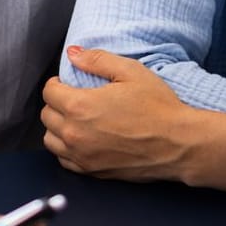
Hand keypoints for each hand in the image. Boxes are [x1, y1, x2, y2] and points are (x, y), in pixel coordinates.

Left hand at [43, 48, 225, 194]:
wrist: (179, 144)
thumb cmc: (158, 106)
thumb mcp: (131, 71)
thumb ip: (97, 60)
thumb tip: (73, 53)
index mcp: (80, 106)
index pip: (49, 92)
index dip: (57, 83)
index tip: (67, 82)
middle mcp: (74, 133)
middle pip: (47, 116)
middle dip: (57, 103)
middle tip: (74, 98)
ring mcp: (82, 156)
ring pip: (51, 140)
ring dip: (58, 127)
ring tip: (76, 119)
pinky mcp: (92, 171)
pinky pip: (64, 160)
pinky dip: (67, 148)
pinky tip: (83, 139)